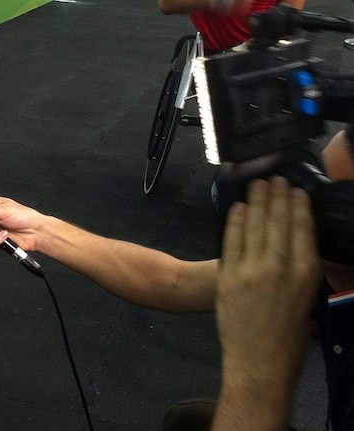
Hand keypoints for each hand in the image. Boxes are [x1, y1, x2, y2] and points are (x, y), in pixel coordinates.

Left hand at [212, 177, 321, 429]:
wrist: (258, 361)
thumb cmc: (290, 337)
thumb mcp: (308, 301)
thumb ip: (303, 272)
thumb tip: (300, 246)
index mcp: (306, 274)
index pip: (302, 229)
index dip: (298, 206)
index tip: (296, 189)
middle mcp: (281, 267)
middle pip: (278, 222)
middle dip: (276, 196)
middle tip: (275, 177)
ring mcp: (252, 270)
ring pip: (255, 226)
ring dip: (256, 202)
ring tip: (258, 184)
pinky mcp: (229, 276)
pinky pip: (232, 241)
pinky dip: (235, 221)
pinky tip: (239, 207)